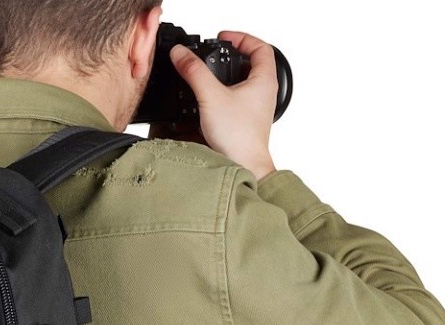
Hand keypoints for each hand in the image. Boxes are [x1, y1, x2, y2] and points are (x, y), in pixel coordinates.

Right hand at [169, 31, 277, 178]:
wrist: (245, 167)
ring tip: (209, 77)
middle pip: (252, 64)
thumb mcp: (211, 97)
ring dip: (226, 78)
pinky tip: (209, 102)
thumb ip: (194, 72)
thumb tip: (181, 54)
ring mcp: (256, 109)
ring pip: (243, 84)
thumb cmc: (239, 138)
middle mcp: (263, 94)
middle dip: (232, 57)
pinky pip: (236, 102)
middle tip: (215, 55)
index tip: (224, 39)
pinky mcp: (246, 123)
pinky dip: (223, 97)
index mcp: (264, 81)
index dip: (242, 38)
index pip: (260, 48)